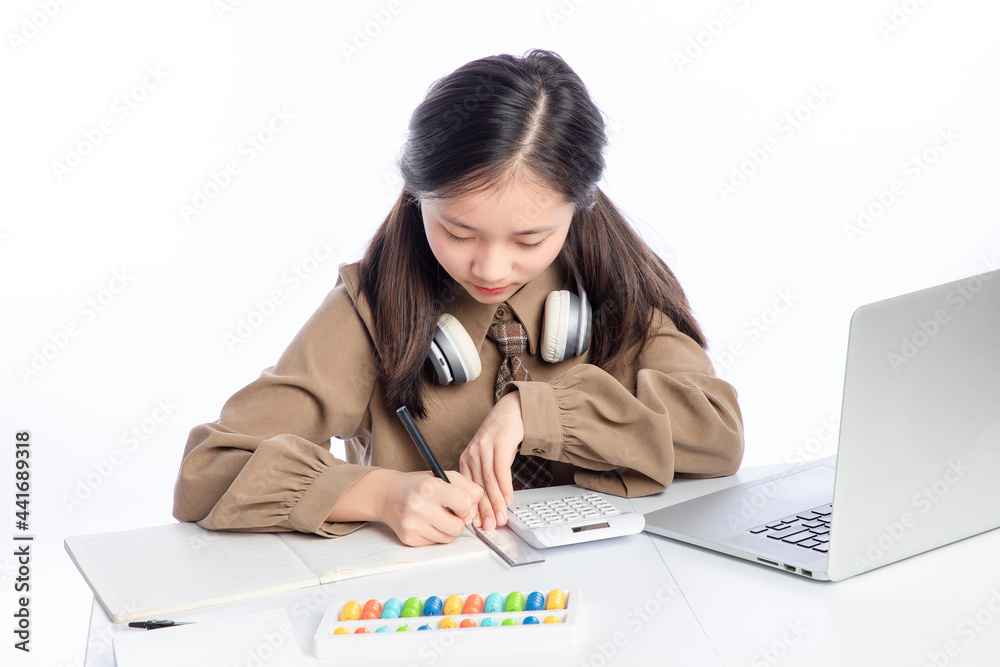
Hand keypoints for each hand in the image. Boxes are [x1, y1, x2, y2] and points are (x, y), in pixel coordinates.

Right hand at [329, 469, 482, 546]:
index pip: (465, 503)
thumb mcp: (443, 476)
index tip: (459, 502)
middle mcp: (420, 506)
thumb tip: (477, 507)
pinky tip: (426, 523)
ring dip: (447, 528)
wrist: (387, 494)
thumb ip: (467, 487)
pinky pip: (435, 543)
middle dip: (458, 520)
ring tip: (436, 515)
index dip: (466, 504)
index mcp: (430, 487)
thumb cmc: (418, 485)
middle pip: (458, 527)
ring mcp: (413, 525)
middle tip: (449, 511)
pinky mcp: (409, 539)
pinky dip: (435, 534)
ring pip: (448, 538)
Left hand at [459, 391, 523, 530]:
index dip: (473, 509)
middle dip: (485, 510)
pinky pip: (501, 470)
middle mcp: (472, 454)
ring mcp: (484, 448)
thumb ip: (486, 477)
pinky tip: (508, 499)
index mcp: (466, 461)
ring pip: (488, 481)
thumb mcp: (489, 458)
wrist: (512, 411)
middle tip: (490, 526)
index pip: (467, 490)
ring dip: (496, 502)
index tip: (478, 524)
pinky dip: (505, 487)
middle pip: (477, 488)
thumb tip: (489, 504)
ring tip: (501, 517)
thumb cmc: (501, 437)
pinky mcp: (499, 443)